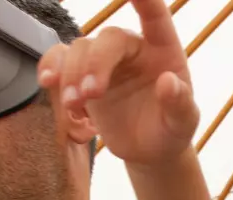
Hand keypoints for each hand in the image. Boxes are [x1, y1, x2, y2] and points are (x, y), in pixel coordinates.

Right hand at [37, 0, 199, 165]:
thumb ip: (180, 104)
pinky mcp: (81, 75)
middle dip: (94, 64)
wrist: (146, 150)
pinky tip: (48, 83)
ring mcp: (104, 60)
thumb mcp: (183, 124)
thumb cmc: (169, 130)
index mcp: (163, 51)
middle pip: (108, 39)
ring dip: (70, 74)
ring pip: (80, 48)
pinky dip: (50, 67)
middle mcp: (132, 49)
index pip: (155, 17)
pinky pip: (59, 59)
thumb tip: (168, 82)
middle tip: (90, 95)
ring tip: (72, 105)